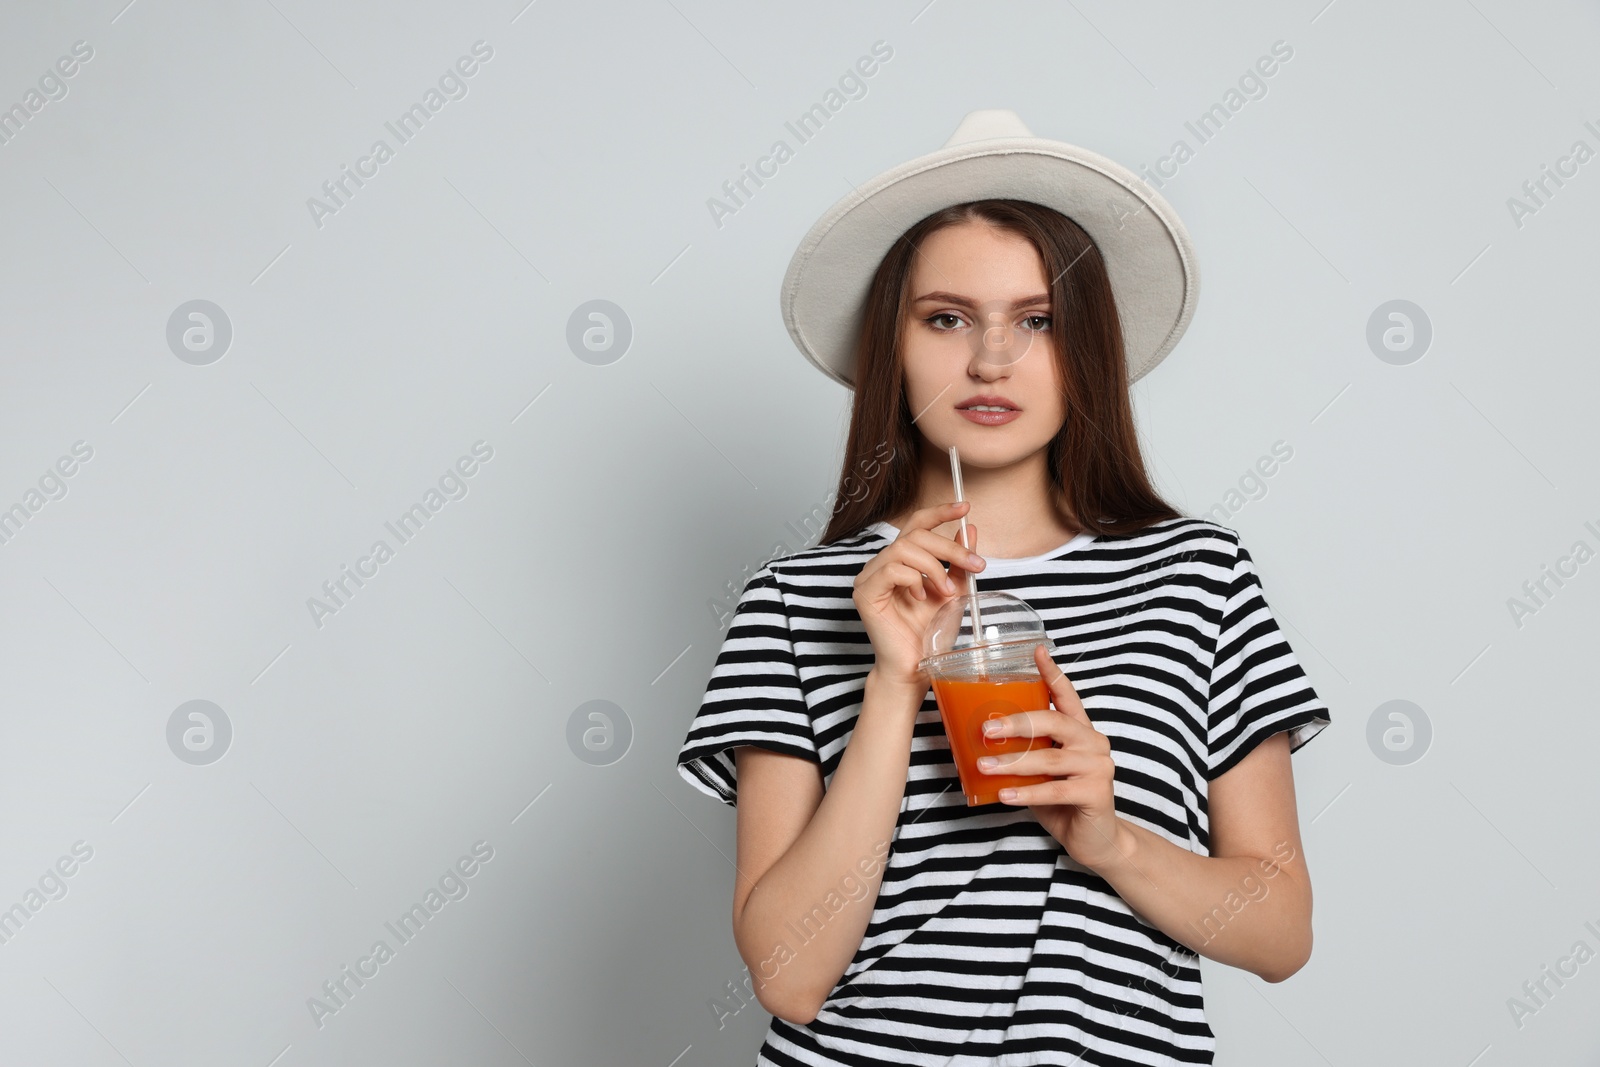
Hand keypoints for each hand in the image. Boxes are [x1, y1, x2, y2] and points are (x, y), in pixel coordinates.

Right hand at [853, 501, 986, 693]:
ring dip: (933, 567)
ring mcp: (870, 577)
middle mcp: (882, 564)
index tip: (965, 507)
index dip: (939, 511)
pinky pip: (892, 569)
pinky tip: (921, 598)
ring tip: (946, 591)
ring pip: (903, 548)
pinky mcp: (865, 593)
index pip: (916, 524)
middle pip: (914, 533)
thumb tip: (969, 528)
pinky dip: (914, 579)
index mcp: (901, 561)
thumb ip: (958, 562)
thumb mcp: (952, 591)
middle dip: (948, 547)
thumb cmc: (929, 634)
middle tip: (974, 565)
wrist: (915, 667)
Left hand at [978, 644, 1129, 872]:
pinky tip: (1004, 795)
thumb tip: (978, 739)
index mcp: (1080, 730)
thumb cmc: (1061, 801)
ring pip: (1050, 759)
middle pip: (1054, 722)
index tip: (1035, 650)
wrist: (1094, 840)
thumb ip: (1025, 751)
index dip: (1051, 672)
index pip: (1066, 695)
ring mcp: (1099, 767)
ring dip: (1013, 763)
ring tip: (984, 766)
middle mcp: (1093, 742)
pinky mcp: (1097, 793)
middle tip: (986, 730)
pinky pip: (1055, 791)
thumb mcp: (1041, 770)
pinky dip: (1026, 793)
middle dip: (1017, 723)